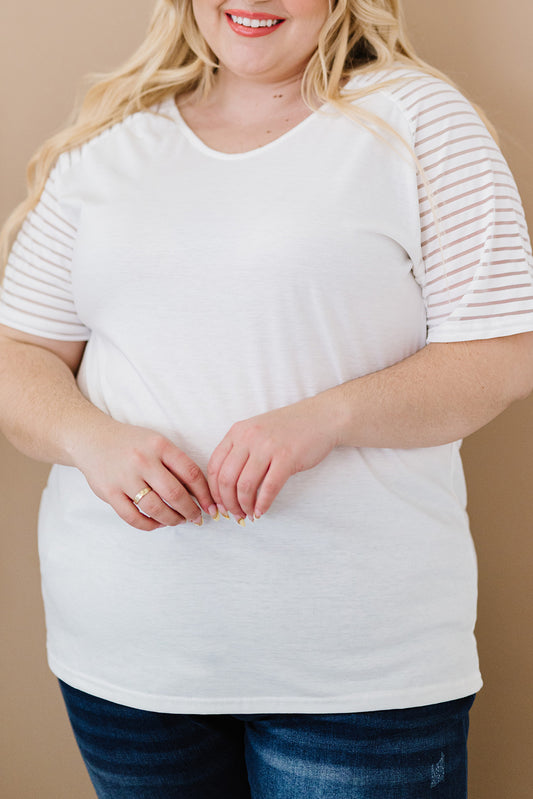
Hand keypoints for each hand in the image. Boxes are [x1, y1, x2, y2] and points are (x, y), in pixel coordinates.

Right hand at [71, 418, 217, 530]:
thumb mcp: (157, 443)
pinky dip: (149, 525)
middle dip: (191, 511)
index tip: (211, 507)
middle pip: (175, 494)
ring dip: (172, 520)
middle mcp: (143, 460)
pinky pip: (133, 517)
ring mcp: (125, 477)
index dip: (205, 494)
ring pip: (155, 508)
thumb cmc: (132, 444)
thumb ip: (176, 464)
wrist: (92, 439)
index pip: (191, 473)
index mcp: (159, 446)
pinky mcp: (110, 492)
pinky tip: (157, 524)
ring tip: (178, 521)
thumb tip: (200, 493)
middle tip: (197, 518)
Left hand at [206, 395, 338, 521]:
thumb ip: (240, 451)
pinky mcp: (287, 458)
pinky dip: (263, 504)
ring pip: (244, 486)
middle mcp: (249, 438)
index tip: (219, 505)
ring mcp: (268, 447)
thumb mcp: (256, 431)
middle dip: (228, 503)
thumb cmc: (289, 428)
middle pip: (226, 479)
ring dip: (244, 506)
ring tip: (249, 514)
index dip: (214, 491)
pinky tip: (262, 511)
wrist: (321, 417)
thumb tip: (226, 487)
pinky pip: (269, 488)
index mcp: (237, 432)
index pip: (214, 466)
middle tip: (234, 514)